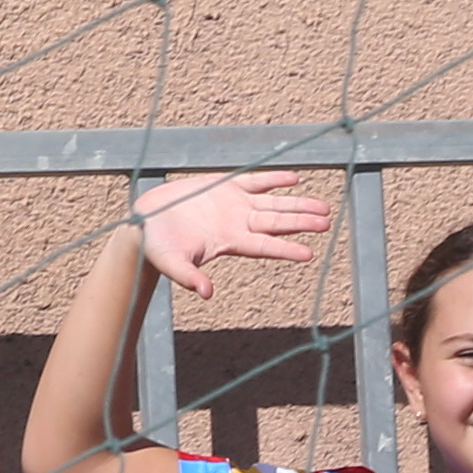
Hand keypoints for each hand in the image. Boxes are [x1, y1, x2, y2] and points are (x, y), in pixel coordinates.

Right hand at [132, 170, 331, 298]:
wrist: (146, 226)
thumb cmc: (157, 248)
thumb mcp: (171, 263)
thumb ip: (189, 277)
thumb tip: (206, 294)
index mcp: (229, 243)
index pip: (264, 247)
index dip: (286, 249)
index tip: (309, 254)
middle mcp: (238, 225)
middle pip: (276, 223)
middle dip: (301, 222)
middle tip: (327, 222)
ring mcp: (233, 205)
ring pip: (272, 204)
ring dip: (297, 203)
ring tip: (323, 207)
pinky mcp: (223, 187)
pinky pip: (254, 180)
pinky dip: (274, 179)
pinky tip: (295, 179)